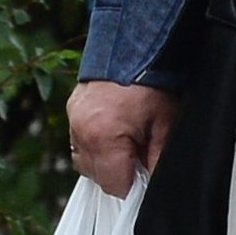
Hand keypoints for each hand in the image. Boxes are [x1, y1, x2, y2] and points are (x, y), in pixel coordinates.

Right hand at [67, 80, 179, 197]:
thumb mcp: (165, 125)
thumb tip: (155, 186)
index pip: (114, 185)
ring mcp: (73, 122)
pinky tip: (113, 133)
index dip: (132, 187)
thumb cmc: (152, 85)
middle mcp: (82, 133)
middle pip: (96, 176)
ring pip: (85, 161)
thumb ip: (159, 160)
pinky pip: (79, 142)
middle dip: (119, 173)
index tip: (144, 179)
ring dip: (104, 161)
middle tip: (140, 155)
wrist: (133, 47)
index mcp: (104, 138)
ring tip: (127, 143)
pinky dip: (95, 145)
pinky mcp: (71, 113)